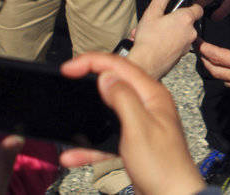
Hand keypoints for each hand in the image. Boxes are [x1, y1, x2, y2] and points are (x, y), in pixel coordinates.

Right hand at [59, 53, 205, 194]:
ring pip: (106, 113)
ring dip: (86, 121)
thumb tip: (106, 75)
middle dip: (88, 85)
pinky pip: (108, 138)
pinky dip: (91, 146)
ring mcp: (141, 124)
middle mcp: (147, 105)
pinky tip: (73, 155)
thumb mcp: (138, 128)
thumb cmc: (163, 166)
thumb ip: (122, 98)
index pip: (120, 66)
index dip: (92, 62)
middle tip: (66, 84)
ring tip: (67, 126)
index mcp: (152, 95)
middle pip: (113, 85)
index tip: (68, 68)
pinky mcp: (134, 143)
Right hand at [127, 0, 203, 79]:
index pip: (197, 8)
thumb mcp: (150, 13)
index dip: (190, 6)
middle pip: (184, 22)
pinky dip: (166, 43)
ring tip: (150, 35)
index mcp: (185, 19)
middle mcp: (190, 32)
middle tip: (157, 23)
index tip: (183, 7)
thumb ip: (160, 1)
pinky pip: (175, 45)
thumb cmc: (149, 40)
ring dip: (166, 33)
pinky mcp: (181, 56)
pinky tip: (152, 44)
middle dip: (171, 22)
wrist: (147, 63)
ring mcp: (186, 46)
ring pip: (178, 34)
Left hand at [196, 0, 229, 103]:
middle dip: (203, 59)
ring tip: (208, 58)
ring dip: (212, 68)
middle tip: (196, 48)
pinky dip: (224, 77)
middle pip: (214, 70)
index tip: (196, 40)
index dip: (204, 48)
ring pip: (222, 79)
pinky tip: (227, 71)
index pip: (218, 56)